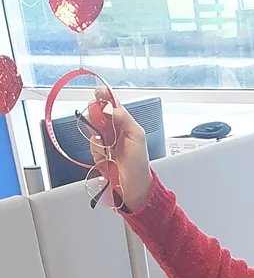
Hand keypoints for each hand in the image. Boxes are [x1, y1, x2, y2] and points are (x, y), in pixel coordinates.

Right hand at [88, 89, 151, 211]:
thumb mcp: (137, 136)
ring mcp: (104, 141)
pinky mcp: (98, 153)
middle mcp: (113, 129)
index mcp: (124, 122)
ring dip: (96, 133)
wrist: (133, 185)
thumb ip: (125, 119)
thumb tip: (112, 106)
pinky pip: (91, 144)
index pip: (111, 104)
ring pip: (92, 128)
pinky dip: (96, 147)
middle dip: (96, 114)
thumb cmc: (139, 162)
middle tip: (98, 119)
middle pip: (97, 113)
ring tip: (104, 142)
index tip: (98, 93)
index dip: (103, 96)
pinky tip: (103, 153)